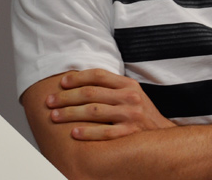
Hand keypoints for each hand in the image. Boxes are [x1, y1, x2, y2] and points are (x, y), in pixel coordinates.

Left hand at [45, 69, 176, 140]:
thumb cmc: (140, 113)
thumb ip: (111, 86)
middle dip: (66, 97)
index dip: (77, 78)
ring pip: (93, 111)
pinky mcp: (130, 133)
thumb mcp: (131, 94)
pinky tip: (73, 133)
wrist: (162, 136)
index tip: (61, 83)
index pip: (98, 75)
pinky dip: (87, 132)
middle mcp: (130, 97)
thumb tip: (80, 80)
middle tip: (49, 101)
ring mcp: (130, 115)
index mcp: (128, 84)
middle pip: (91, 93)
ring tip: (54, 116)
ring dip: (70, 113)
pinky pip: (104, 132)